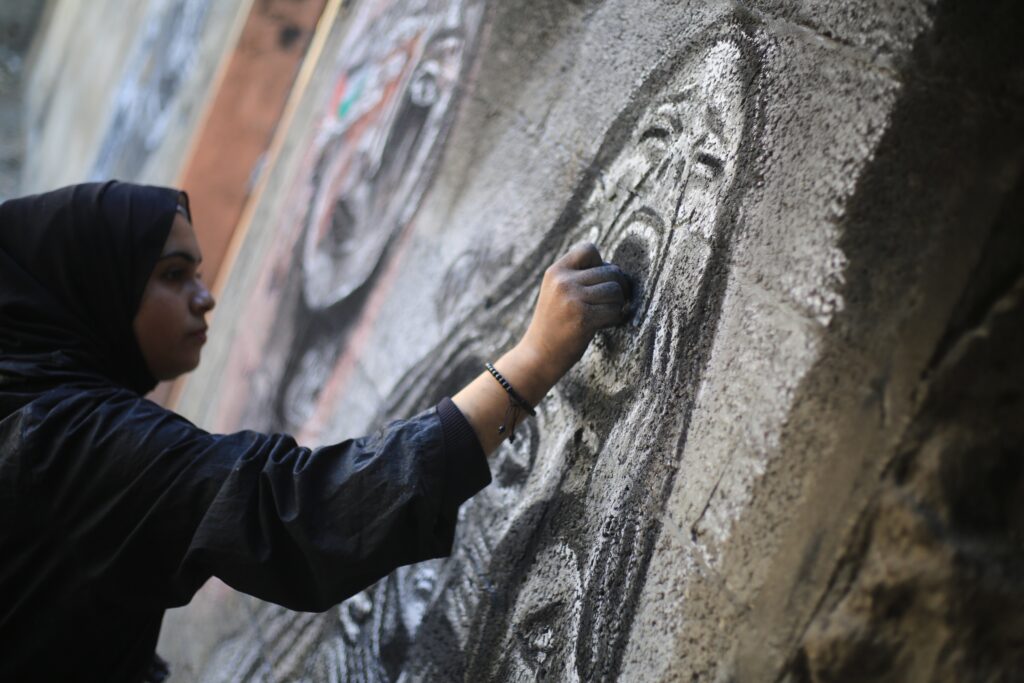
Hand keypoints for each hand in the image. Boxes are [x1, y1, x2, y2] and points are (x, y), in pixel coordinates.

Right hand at [517, 242, 631, 384]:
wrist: (537, 355)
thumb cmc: (554, 324)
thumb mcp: (556, 292)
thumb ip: (578, 276)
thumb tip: (615, 270)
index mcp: (556, 271)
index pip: (589, 249)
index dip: (601, 263)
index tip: (597, 283)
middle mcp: (563, 281)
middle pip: (610, 271)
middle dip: (617, 287)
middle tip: (610, 303)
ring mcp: (572, 300)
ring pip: (615, 290)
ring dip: (617, 304)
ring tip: (605, 314)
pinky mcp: (583, 319)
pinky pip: (615, 310)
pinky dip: (615, 318)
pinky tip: (604, 325)